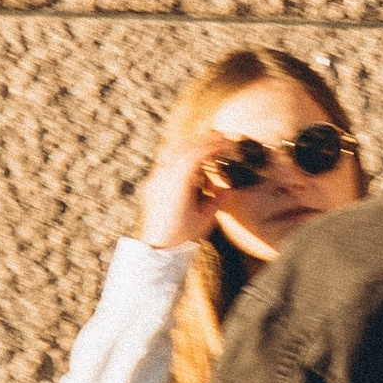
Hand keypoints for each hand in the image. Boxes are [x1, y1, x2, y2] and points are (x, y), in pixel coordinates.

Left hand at [140, 130, 230, 250]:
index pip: (194, 156)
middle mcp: (165, 178)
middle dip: (201, 140)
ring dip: (189, 144)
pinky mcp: (153, 183)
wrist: (157, 246)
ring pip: (172, 152)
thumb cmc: (182, 235)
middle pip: (182, 149)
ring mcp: (157, 179)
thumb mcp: (206, 219)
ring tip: (204, 142)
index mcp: (179, 185)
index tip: (223, 144)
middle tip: (217, 136)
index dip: (210, 147)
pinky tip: (189, 156)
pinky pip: (166, 160)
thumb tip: (229, 188)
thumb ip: (218, 201)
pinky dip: (179, 153)